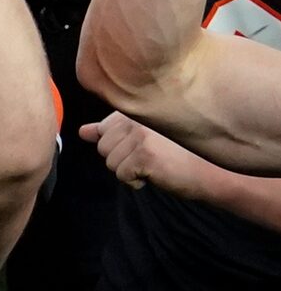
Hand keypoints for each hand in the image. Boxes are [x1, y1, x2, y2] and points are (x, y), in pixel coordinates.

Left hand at [79, 111, 213, 197]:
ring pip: (111, 163)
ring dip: (129, 171)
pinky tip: (155, 174)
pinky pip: (122, 175)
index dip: (118, 145)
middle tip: (150, 157)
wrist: (208, 171)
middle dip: (122, 159)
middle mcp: (133, 117)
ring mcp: (139, 135)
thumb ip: (110, 131)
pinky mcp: (144, 155)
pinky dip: (136, 182)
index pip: (104, 130)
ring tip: (153, 165)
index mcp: (132, 109)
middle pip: (104, 148)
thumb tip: (82, 132)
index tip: (142, 147)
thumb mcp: (141, 136)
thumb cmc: (176, 154)